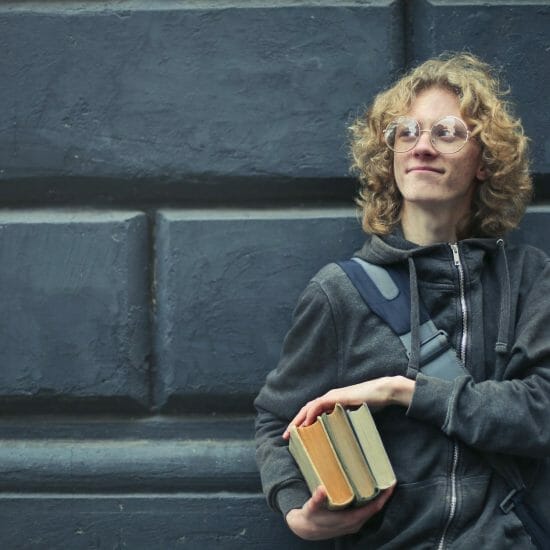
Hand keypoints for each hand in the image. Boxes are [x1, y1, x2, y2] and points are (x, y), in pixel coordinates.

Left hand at [283, 376, 414, 438]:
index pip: (312, 413)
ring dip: (299, 419)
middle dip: (295, 423)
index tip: (295, 436)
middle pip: (306, 410)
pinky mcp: (337, 397)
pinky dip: (311, 413)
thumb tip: (340, 439)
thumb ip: (345, 422)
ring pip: (309, 407)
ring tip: (292, 431)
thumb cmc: (371, 404)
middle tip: (286, 436)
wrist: (381, 393)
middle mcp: (328, 398)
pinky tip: (307, 423)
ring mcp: (332, 396)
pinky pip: (319, 405)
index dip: (302, 423)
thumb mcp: (354, 416)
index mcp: (331, 403)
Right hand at [286, 484, 394, 540]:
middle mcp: (355, 523)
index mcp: (350, 519)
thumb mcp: (312, 508)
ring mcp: (353, 523)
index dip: (383, 497)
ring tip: (379, 481)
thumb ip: (317, 499)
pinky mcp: (350, 521)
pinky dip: (369, 500)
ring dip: (376, 497)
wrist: (306, 530)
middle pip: (375, 508)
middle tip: (386, 477)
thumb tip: (321, 489)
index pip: (373, 508)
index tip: (390, 484)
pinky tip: (368, 490)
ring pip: (370, 509)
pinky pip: (365, 510)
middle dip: (382, 494)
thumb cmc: (311, 517)